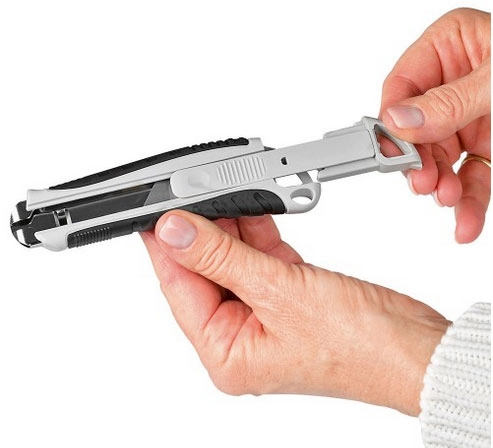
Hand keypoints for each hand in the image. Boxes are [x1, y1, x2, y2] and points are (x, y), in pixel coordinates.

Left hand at [142, 211, 448, 415]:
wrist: (415, 347)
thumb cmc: (359, 345)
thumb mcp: (278, 292)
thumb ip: (222, 257)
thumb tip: (175, 232)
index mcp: (227, 353)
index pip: (181, 290)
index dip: (166, 247)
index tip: (157, 212)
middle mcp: (241, 337)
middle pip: (204, 274)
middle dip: (198, 233)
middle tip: (188, 194)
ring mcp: (263, 314)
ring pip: (232, 261)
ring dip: (227, 228)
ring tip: (217, 193)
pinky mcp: (286, 295)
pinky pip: (259, 258)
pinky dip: (255, 232)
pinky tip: (247, 206)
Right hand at [379, 8, 490, 242]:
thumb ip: (449, 102)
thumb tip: (400, 120)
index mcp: (451, 47)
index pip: (401, 86)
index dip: (394, 123)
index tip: (394, 152)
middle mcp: (454, 84)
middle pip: (418, 132)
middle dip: (423, 164)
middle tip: (425, 183)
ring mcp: (469, 117)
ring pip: (441, 161)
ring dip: (443, 188)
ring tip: (450, 200)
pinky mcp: (487, 145)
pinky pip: (470, 176)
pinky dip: (468, 202)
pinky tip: (466, 220)